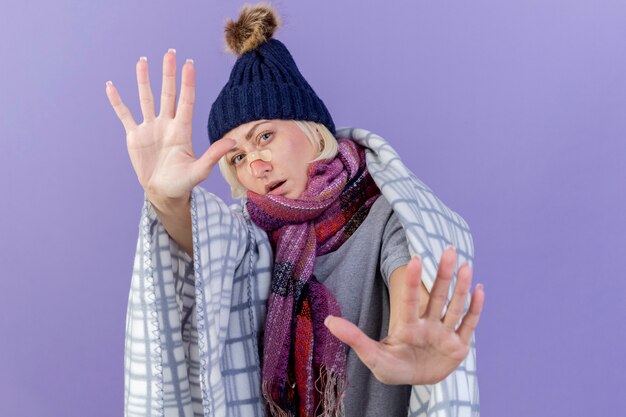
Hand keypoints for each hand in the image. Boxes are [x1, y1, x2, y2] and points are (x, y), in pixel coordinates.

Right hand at [105, 49, 234, 200]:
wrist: (163, 192)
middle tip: (170, 53)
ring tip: (142, 61)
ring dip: (144, 80)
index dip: (187, 83)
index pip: (186, 101)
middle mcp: (166, 124)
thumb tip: (233, 142)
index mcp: (182, 130)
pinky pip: (125, 115)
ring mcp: (150, 128)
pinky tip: (111, 86)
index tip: (189, 64)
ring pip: (146, 98)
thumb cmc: (183, 183)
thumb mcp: (199, 171)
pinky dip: (117, 101)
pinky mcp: (135, 136)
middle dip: (169, 74)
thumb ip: (213, 155)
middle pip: (168, 94)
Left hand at [324, 247, 484, 384]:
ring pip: (454, 307)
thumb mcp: (372, 356)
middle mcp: (427, 324)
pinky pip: (467, 325)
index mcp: (407, 325)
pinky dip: (474, 309)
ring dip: (460, 287)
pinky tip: (479, 289)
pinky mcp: (457, 346)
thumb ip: (354, 338)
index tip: (414, 259)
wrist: (414, 382)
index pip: (410, 300)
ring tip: (465, 266)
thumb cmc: (392, 368)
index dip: (413, 281)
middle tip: (448, 249)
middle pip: (437, 296)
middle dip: (443, 274)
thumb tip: (327, 321)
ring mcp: (443, 333)